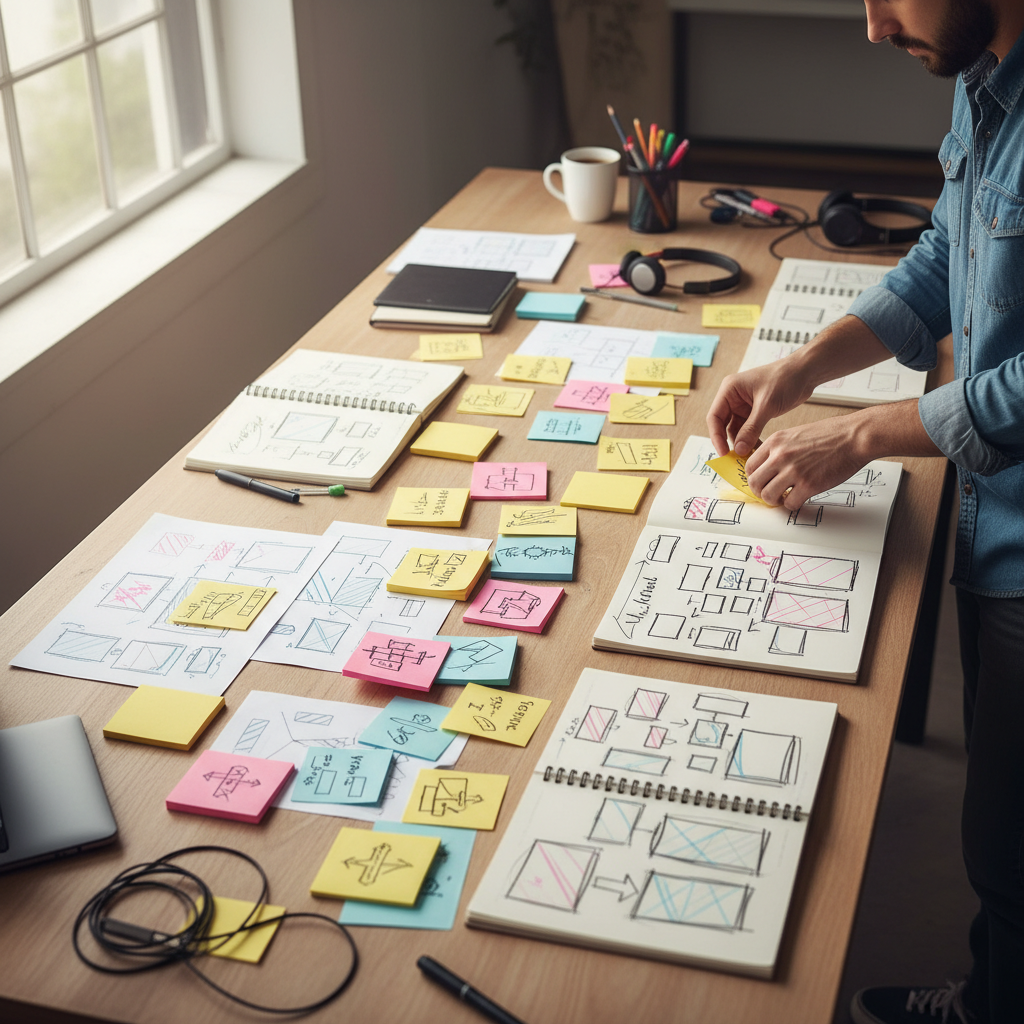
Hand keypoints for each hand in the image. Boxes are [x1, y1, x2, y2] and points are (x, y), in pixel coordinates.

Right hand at [706, 361, 815, 457]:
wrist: (806, 372)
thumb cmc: (785, 379)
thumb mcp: (766, 405)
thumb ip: (751, 428)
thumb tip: (739, 449)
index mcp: (730, 390)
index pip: (715, 417)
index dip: (716, 437)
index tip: (723, 453)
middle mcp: (733, 398)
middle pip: (723, 425)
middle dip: (729, 442)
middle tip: (735, 460)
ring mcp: (744, 405)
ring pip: (737, 430)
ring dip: (742, 443)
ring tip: (749, 458)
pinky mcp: (755, 412)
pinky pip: (748, 430)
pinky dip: (752, 440)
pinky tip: (758, 451)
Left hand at [744, 416, 871, 508]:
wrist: (854, 436)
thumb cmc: (831, 434)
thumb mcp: (795, 434)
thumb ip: (779, 449)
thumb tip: (768, 465)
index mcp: (775, 442)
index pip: (749, 466)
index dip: (753, 477)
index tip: (760, 482)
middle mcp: (780, 456)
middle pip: (754, 482)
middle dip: (760, 491)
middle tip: (769, 493)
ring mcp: (793, 471)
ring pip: (768, 495)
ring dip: (774, 500)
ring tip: (783, 497)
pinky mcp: (808, 484)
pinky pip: (790, 503)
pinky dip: (792, 504)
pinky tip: (799, 498)